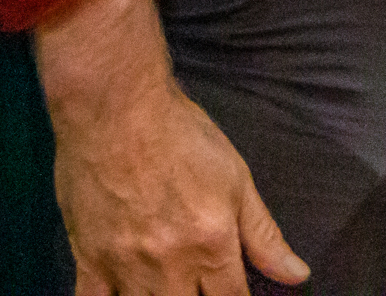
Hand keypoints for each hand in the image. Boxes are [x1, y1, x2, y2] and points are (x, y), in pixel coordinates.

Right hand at [33, 0, 307, 294]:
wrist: (117, 109)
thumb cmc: (178, 134)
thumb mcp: (236, 178)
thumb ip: (263, 234)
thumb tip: (296, 274)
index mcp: (211, 244)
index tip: (234, 292)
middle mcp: (170, 264)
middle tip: (199, 284)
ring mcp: (125, 265)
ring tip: (169, 285)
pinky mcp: (89, 259)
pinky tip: (123, 294)